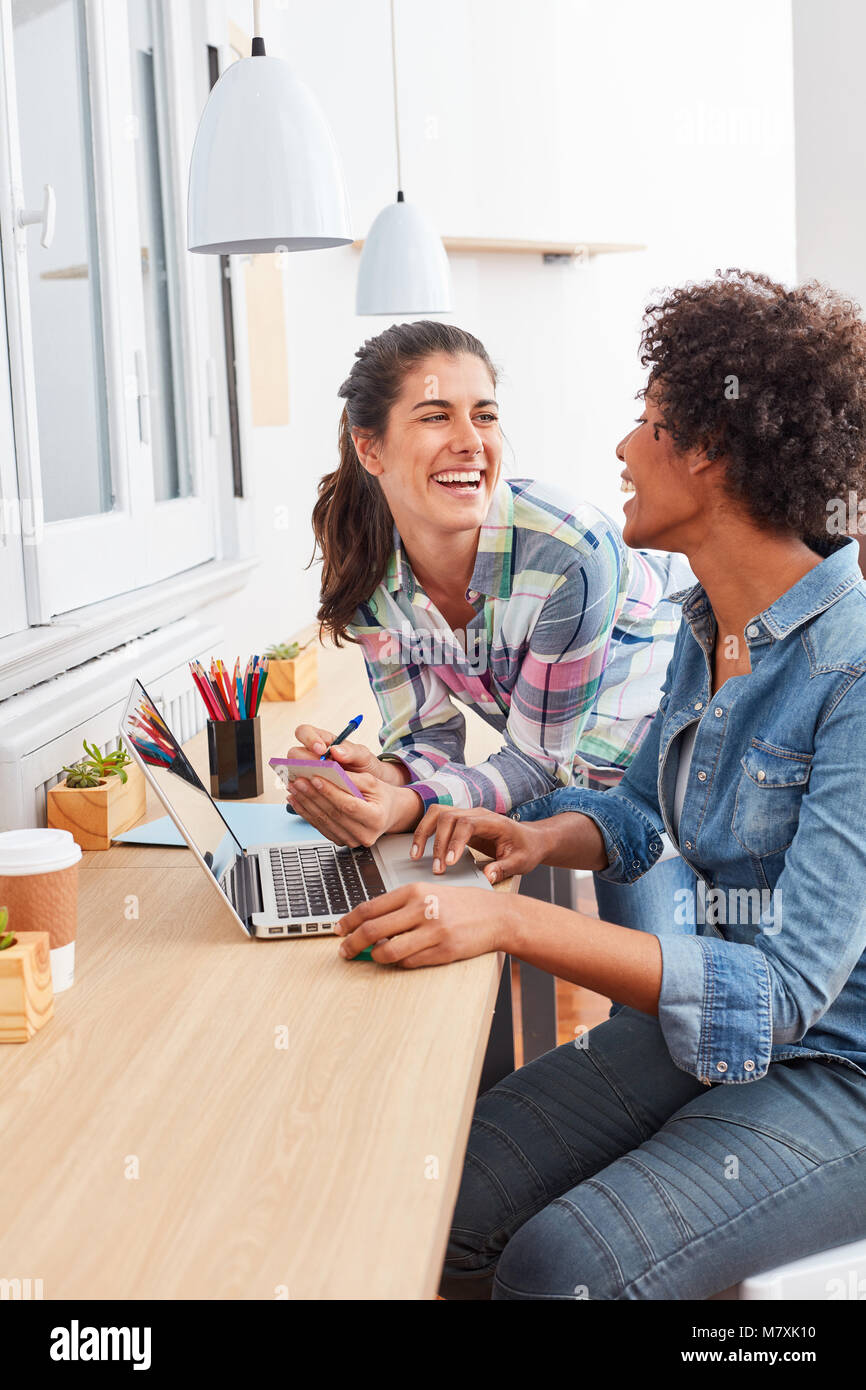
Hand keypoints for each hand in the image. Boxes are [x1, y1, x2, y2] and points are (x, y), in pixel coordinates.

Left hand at [287, 769, 422, 845]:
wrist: (388, 813)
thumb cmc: (382, 796)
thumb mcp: (373, 782)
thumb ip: (352, 778)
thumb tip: (329, 771)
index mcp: (376, 818)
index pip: (349, 805)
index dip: (330, 792)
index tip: (315, 778)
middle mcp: (364, 834)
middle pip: (333, 814)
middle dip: (313, 796)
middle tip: (298, 780)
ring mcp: (351, 841)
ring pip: (323, 821)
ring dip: (305, 803)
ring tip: (294, 788)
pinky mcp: (340, 841)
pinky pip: (319, 827)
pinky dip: (305, 812)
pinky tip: (296, 800)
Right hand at [288, 723, 407, 785]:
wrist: (374, 786)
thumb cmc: (366, 766)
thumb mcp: (364, 756)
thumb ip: (352, 751)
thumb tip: (335, 750)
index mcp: (322, 741)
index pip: (304, 732)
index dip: (309, 739)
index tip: (321, 750)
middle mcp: (311, 756)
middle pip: (294, 754)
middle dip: (303, 761)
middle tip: (317, 770)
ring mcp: (308, 772)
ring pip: (292, 772)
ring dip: (301, 778)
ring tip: (314, 785)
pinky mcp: (308, 789)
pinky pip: (298, 790)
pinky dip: (303, 793)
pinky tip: (312, 797)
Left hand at [335, 881, 505, 966]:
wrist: (497, 916)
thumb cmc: (461, 904)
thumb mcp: (429, 893)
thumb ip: (400, 906)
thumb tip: (367, 923)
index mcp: (414, 891)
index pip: (370, 908)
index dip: (348, 922)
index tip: (338, 929)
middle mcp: (421, 909)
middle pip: (372, 930)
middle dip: (351, 944)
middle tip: (344, 951)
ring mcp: (433, 932)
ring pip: (387, 950)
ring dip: (374, 957)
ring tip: (372, 956)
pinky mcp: (443, 952)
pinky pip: (408, 962)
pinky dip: (398, 962)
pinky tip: (400, 957)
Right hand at [410, 804, 548, 883]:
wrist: (530, 839)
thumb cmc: (526, 849)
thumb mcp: (521, 862)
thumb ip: (504, 868)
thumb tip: (487, 876)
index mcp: (494, 821)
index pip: (467, 823)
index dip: (455, 841)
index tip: (449, 862)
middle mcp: (477, 814)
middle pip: (448, 817)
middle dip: (438, 842)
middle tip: (437, 869)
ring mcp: (467, 815)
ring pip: (438, 813)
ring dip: (424, 832)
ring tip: (415, 855)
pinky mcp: (459, 821)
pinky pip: (437, 819)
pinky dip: (425, 831)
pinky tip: (419, 848)